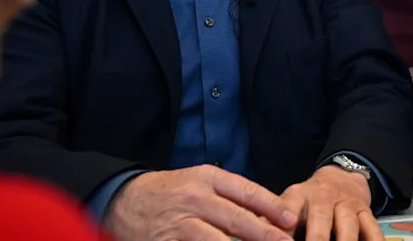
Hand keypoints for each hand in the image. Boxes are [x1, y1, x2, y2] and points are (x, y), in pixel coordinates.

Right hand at [106, 165, 296, 240]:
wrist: (122, 199)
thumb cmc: (169, 192)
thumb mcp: (198, 182)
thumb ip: (227, 195)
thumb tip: (265, 213)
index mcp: (206, 178)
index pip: (247, 191)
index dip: (272, 207)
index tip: (291, 220)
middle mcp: (194, 198)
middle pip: (237, 219)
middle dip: (266, 235)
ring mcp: (179, 223)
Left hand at [281, 165, 380, 240]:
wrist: (340, 178)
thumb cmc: (307, 201)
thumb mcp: (287, 204)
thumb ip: (271, 221)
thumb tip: (247, 235)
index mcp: (298, 195)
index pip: (289, 207)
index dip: (285, 220)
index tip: (281, 234)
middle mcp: (323, 197)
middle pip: (320, 218)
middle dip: (317, 239)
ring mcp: (346, 204)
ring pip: (348, 225)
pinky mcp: (365, 212)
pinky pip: (372, 228)